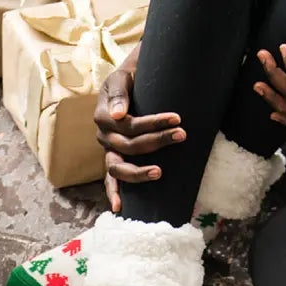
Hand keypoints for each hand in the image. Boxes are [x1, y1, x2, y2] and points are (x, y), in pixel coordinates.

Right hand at [93, 44, 185, 211]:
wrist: (127, 82)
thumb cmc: (129, 78)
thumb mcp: (122, 77)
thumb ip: (118, 92)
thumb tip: (118, 115)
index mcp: (103, 115)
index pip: (130, 124)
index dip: (154, 123)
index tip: (178, 119)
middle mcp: (104, 136)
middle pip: (130, 145)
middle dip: (157, 141)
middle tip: (182, 135)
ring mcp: (108, 151)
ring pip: (118, 168)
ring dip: (138, 173)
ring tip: (159, 172)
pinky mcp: (114, 160)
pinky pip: (111, 180)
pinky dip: (113, 193)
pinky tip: (119, 208)